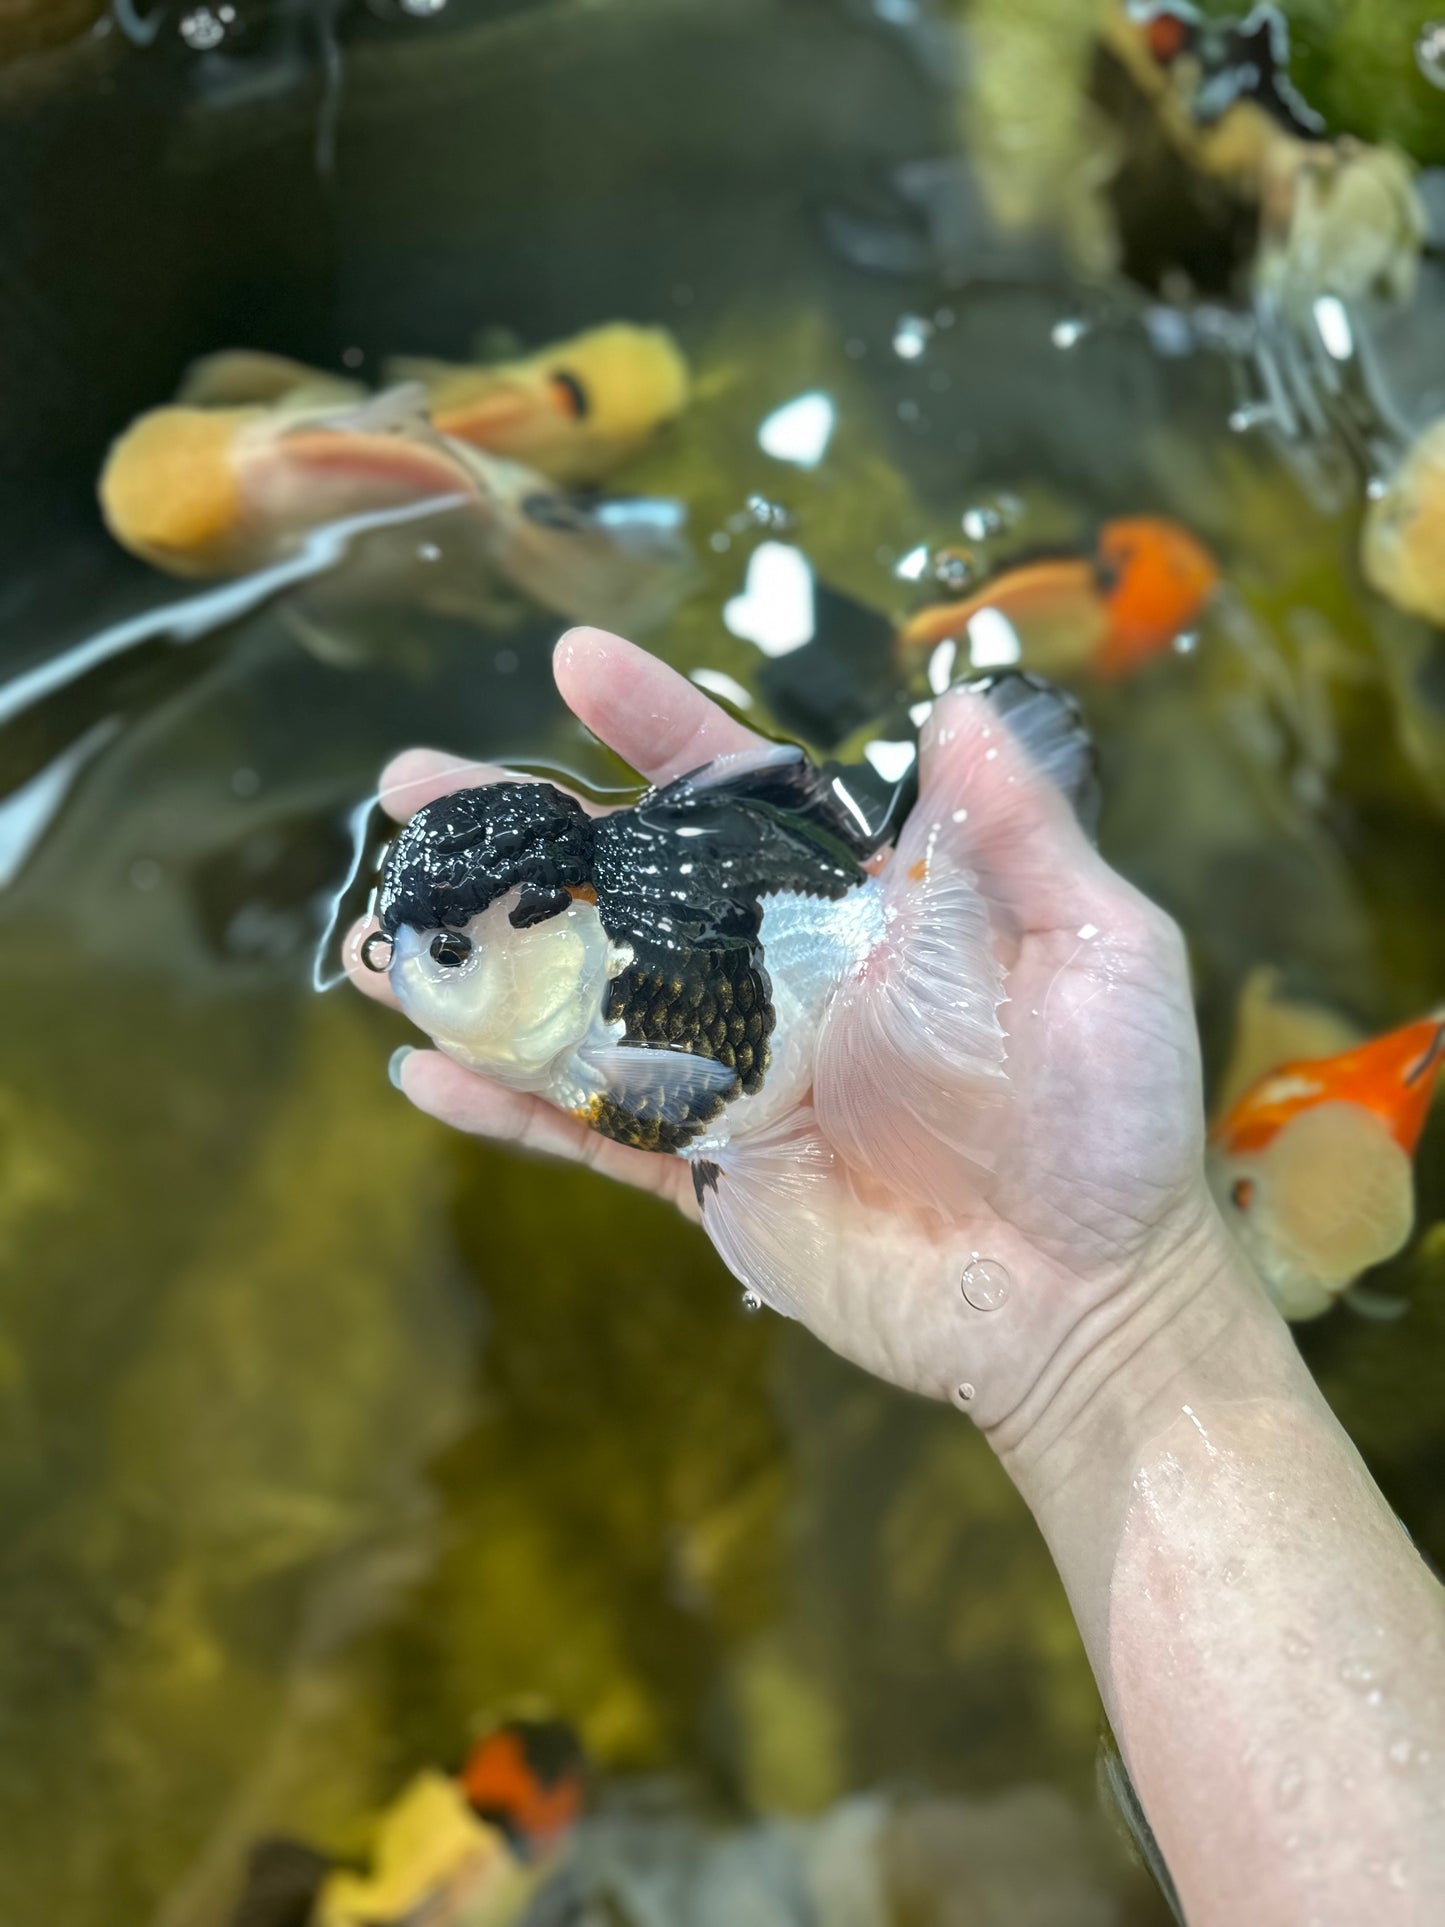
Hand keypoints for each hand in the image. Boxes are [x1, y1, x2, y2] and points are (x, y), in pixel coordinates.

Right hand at [348, 628, 1236, 1462]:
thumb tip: (964, 699)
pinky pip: (590, 1133)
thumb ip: (1018, 832)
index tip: (575, 665)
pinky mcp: (712, 1175)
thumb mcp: (1095, 946)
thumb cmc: (1110, 1115)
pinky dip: (506, 1106)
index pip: (741, 798)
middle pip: (624, 887)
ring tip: (369, 937)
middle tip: (406, 786)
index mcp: (864, 909)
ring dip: (476, 969)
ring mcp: (737, 1077)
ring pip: (582, 1005)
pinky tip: (420, 1072)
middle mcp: (784, 979)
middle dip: (515, 833)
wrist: (1085, 1295)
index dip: (658, 727)